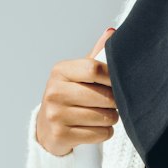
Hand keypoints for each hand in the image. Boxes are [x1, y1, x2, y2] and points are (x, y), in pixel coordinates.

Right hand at [35, 26, 118, 156]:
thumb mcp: (79, 75)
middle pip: (104, 96)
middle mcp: (54, 91)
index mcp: (60, 71)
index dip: (113, 77)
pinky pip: (100, 134)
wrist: (47, 129)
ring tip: (101, 116)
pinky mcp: (60, 135)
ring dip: (111, 119)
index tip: (119, 82)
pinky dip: (104, 133)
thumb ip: (96, 56)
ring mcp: (55, 114)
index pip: (94, 68)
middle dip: (115, 103)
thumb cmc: (70, 97)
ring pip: (104, 117)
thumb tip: (112, 32)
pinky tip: (94, 129)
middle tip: (111, 104)